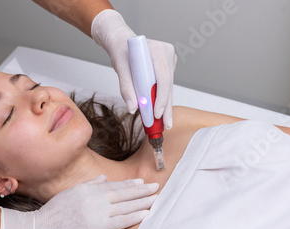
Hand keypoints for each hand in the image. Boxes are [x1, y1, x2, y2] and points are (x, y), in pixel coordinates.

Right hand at [0, 175, 157, 228]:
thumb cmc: (50, 216)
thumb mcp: (68, 194)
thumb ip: (88, 185)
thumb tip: (102, 178)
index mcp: (86, 189)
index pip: (113, 185)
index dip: (129, 184)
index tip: (141, 182)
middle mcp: (93, 197)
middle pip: (123, 193)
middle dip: (141, 190)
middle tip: (156, 187)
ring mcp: (96, 212)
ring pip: (125, 205)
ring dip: (142, 202)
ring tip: (156, 199)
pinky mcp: (97, 228)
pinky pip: (120, 221)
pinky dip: (135, 216)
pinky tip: (146, 214)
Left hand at [91, 9, 176, 128]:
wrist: (121, 42)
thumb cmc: (121, 52)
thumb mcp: (120, 69)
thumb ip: (126, 88)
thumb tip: (133, 109)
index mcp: (157, 50)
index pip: (163, 78)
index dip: (161, 98)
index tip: (156, 114)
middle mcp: (167, 54)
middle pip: (168, 85)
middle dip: (166, 107)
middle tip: (165, 126)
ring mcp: (169, 60)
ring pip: (168, 87)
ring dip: (165, 105)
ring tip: (164, 124)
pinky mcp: (167, 67)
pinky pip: (165, 86)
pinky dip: (162, 99)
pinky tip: (161, 114)